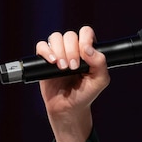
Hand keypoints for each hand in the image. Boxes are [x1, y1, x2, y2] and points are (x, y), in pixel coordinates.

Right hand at [36, 26, 109, 141]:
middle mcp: (72, 48)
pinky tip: (52, 62)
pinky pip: (41, 46)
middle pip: (69, 35)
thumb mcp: (100, 80)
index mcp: (87, 50)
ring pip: (56, 37)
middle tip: (73, 68)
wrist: (68, 108)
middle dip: (71, 50)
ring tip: (63, 68)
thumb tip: (88, 49)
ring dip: (59, 51)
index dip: (85, 39)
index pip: (85, 32)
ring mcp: (58, 53)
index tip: (85, 53)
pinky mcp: (44, 60)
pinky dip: (46, 51)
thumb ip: (100, 63)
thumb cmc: (85, 94)